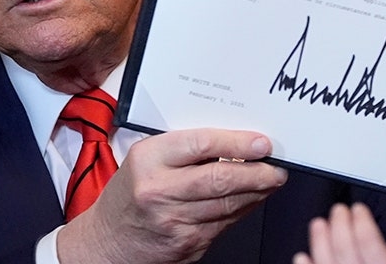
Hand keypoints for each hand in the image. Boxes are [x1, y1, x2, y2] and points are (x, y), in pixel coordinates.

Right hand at [57, 129, 286, 263]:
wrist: (108, 241)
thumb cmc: (131, 193)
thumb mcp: (148, 158)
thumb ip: (185, 147)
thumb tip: (235, 140)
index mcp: (149, 160)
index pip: (201, 145)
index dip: (237, 143)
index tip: (262, 143)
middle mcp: (159, 191)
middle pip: (220, 179)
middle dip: (258, 172)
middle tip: (277, 166)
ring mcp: (174, 222)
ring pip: (229, 205)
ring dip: (257, 192)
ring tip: (271, 179)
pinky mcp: (187, 244)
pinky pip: (225, 224)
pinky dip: (243, 210)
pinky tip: (251, 199)